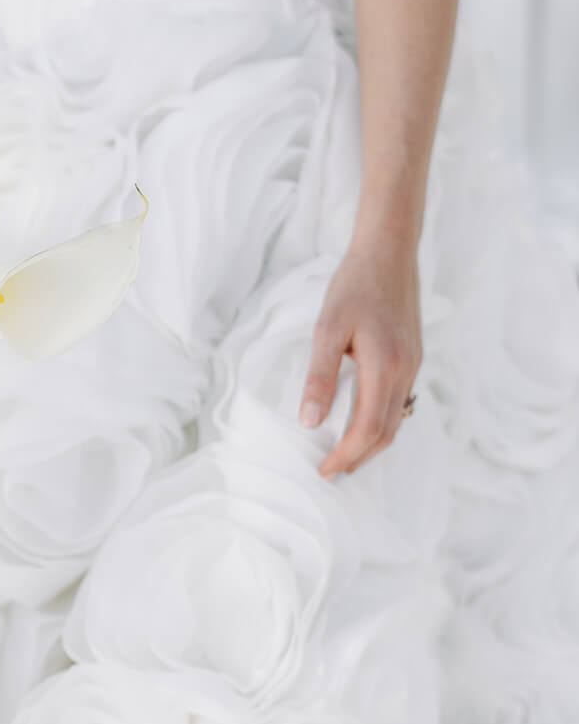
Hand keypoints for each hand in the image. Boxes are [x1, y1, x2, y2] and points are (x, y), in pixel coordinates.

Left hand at [299, 237, 421, 478]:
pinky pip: (400, 400)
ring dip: (372, 442)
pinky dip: (382, 421)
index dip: (346, 455)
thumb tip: (309, 422)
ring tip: (345, 453)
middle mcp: (404, 371)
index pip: (368, 429)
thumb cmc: (354, 286)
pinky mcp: (412, 355)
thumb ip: (320, 377)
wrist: (388, 253)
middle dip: (360, 457)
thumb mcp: (327, 329)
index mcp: (384, 367)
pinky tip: (362, 419)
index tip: (324, 470)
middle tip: (332, 471)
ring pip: (397, 418)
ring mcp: (413, 364)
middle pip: (386, 432)